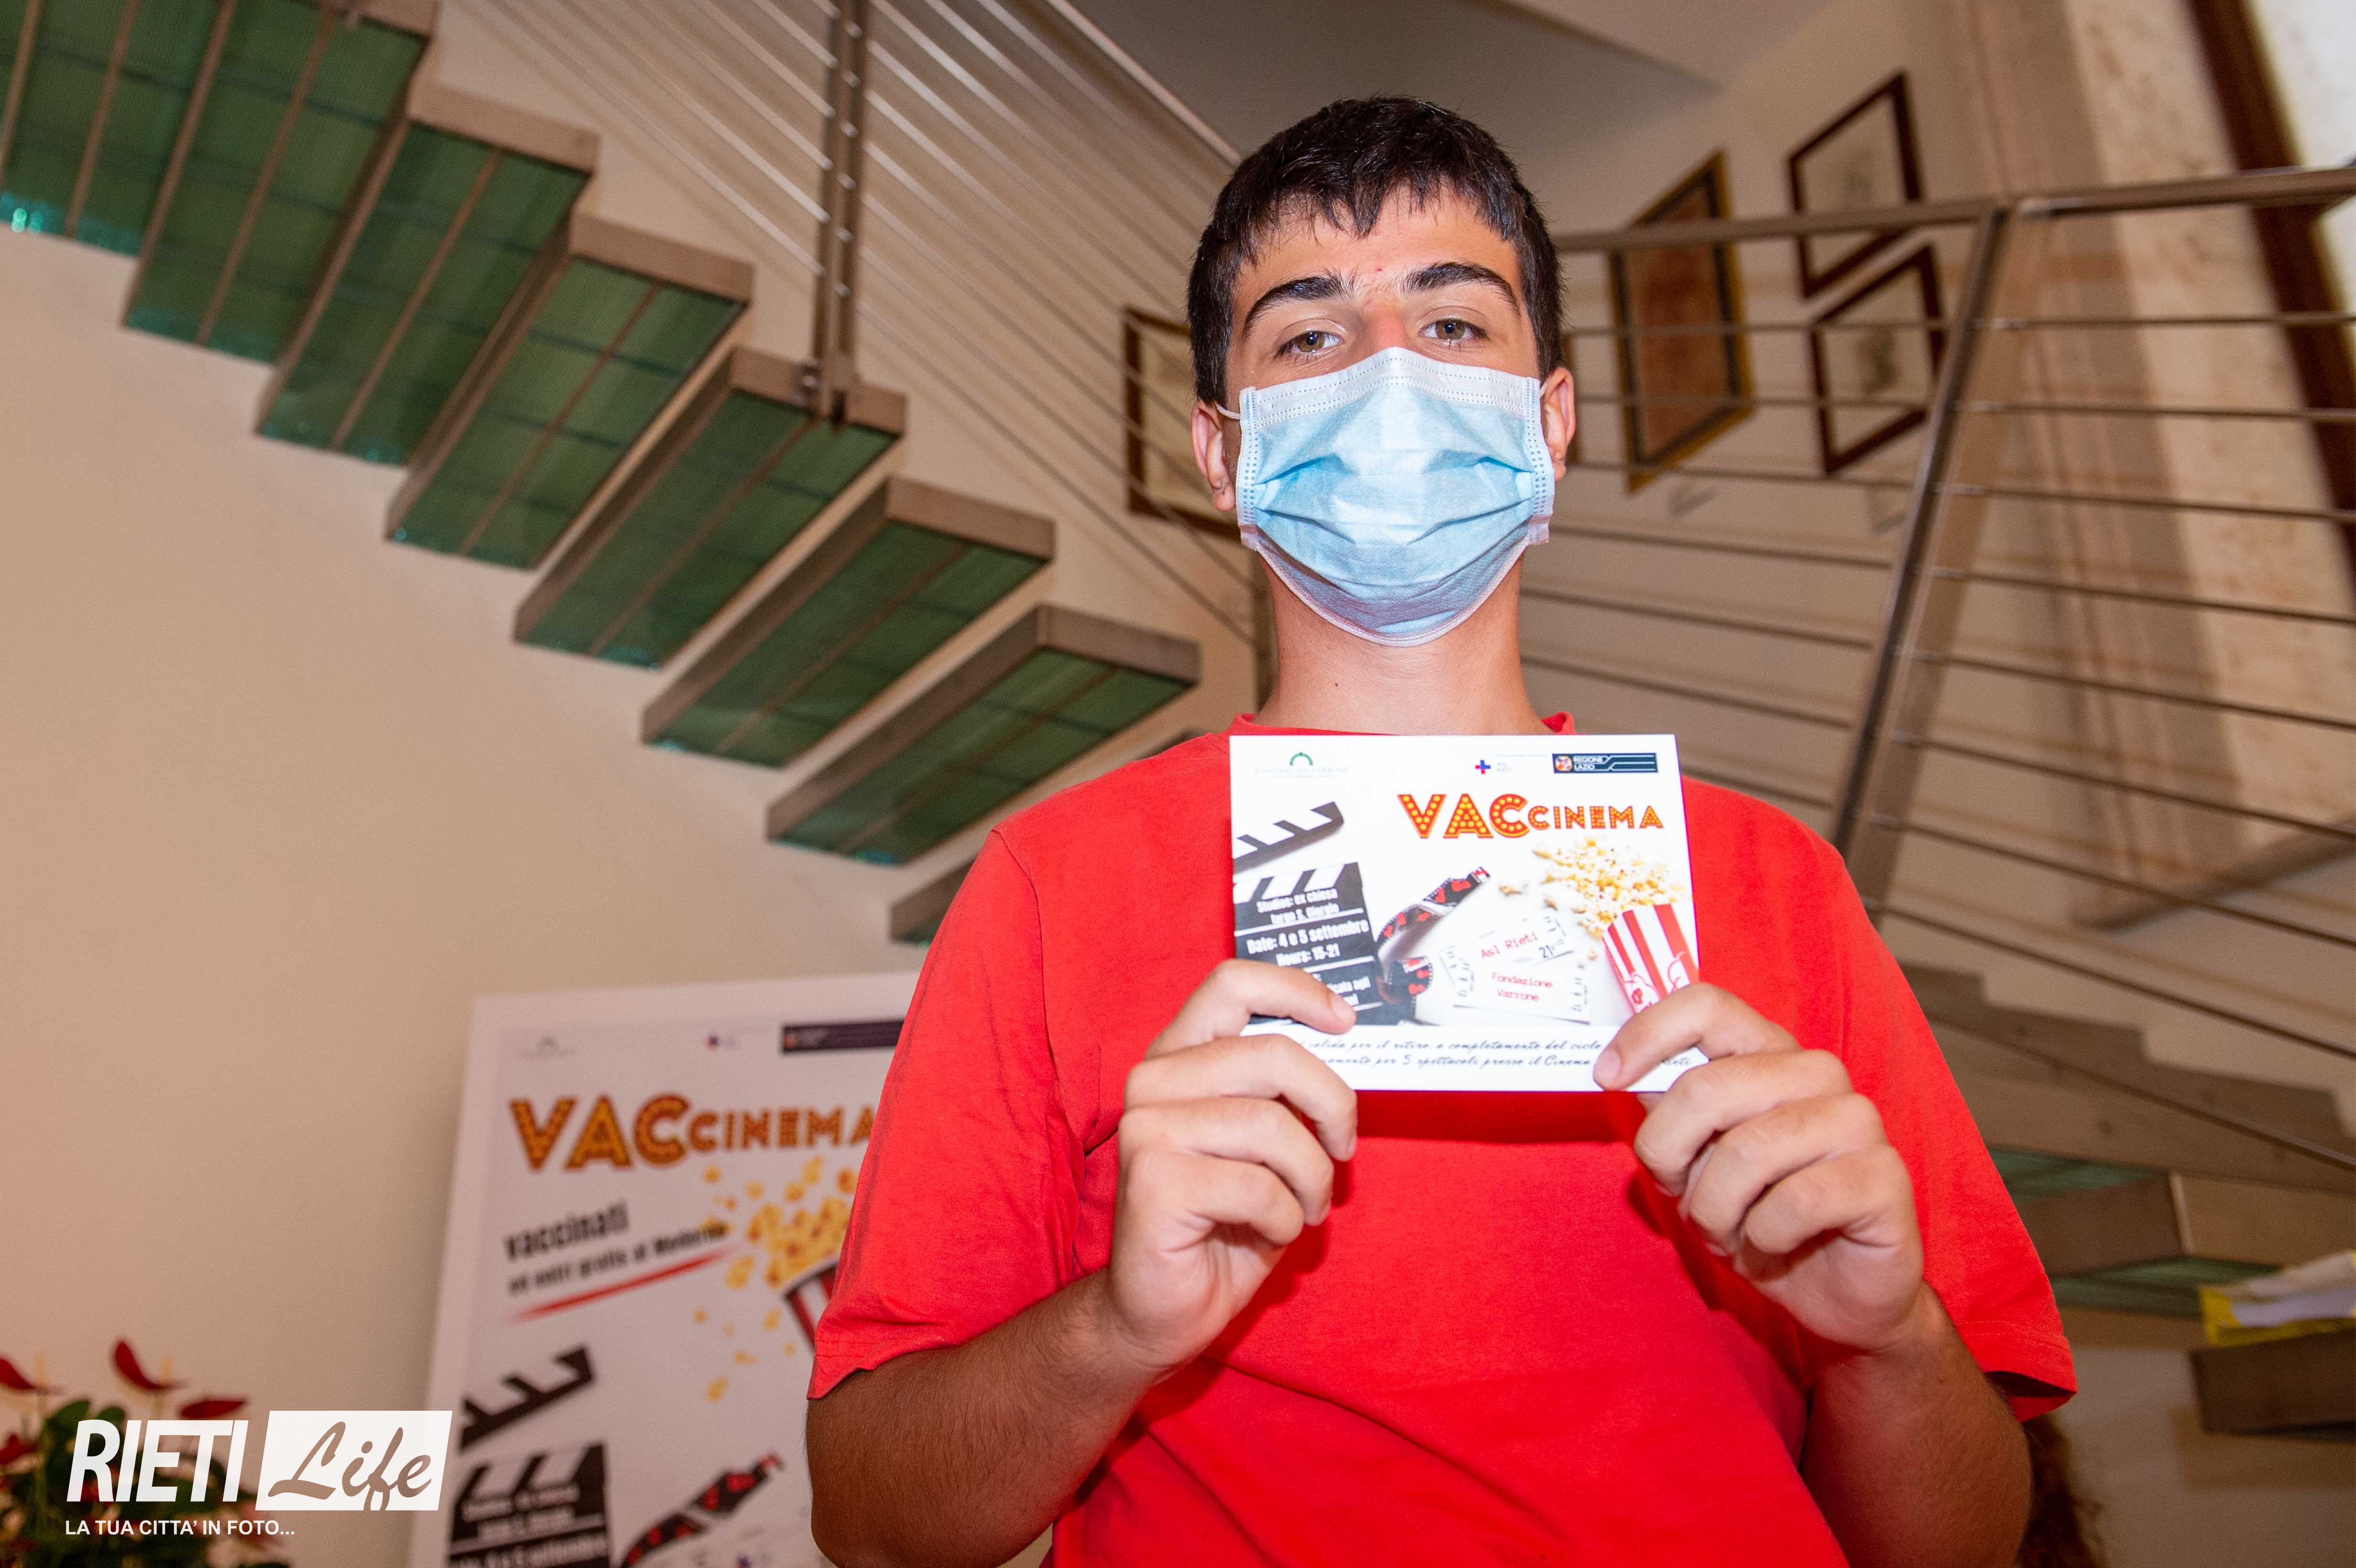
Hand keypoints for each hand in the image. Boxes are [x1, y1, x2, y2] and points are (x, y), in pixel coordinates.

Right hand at [1096, 960, 1356, 1378]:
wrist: (1161, 1309)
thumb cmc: (1223, 1222)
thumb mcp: (1264, 1141)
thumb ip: (1286, 1089)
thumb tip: (1349, 1040)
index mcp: (1179, 1057)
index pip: (1232, 983)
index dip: (1297, 991)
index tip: (1346, 1021)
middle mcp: (1154, 1081)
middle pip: (1272, 1054)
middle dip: (1332, 1104)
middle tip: (1343, 1147)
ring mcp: (1147, 1129)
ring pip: (1272, 1125)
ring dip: (1312, 1176)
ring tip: (1306, 1205)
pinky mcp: (1153, 1181)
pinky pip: (1258, 1187)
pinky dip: (1285, 1217)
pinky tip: (1268, 1231)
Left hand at [1594, 984, 1925, 1352]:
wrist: (1837, 1291)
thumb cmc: (1758, 1216)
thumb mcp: (1695, 1159)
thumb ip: (1667, 1109)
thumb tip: (1614, 1067)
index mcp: (1768, 1053)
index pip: (1707, 1005)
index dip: (1648, 1033)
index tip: (1607, 1077)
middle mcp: (1817, 1072)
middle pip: (1709, 1086)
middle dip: (1672, 1154)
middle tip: (1683, 1195)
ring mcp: (1858, 1119)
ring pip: (1748, 1150)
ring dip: (1717, 1207)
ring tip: (1731, 1229)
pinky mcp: (1885, 1175)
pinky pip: (1796, 1201)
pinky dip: (1765, 1235)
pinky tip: (1776, 1242)